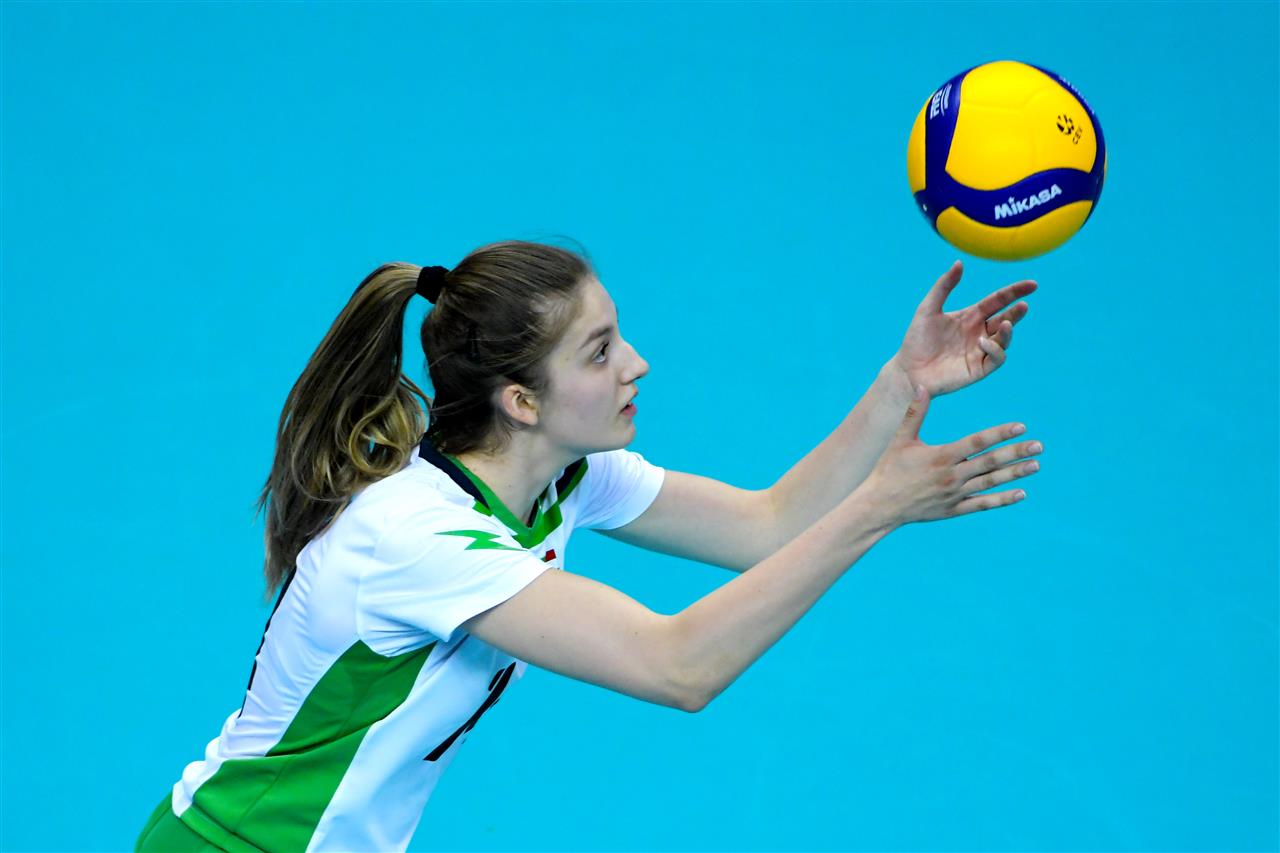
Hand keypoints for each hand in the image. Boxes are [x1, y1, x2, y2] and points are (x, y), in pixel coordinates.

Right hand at [862, 386, 1042, 525]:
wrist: (880, 506)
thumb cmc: (888, 470)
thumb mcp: (900, 439)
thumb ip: (915, 413)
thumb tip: (921, 385)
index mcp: (942, 456)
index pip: (977, 442)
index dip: (1000, 433)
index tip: (1021, 426)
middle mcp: (952, 476)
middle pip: (990, 462)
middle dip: (1016, 453)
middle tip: (1039, 445)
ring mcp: (955, 495)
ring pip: (991, 483)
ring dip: (1015, 474)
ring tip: (1035, 465)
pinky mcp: (953, 510)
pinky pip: (982, 504)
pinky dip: (1002, 500)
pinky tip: (1021, 494)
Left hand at [890, 260, 1035, 396]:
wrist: (908, 370)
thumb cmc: (916, 339)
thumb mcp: (928, 308)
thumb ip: (944, 286)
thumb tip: (960, 262)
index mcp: (971, 316)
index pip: (998, 301)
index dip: (1014, 292)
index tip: (1032, 284)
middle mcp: (979, 332)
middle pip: (1006, 319)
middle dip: (1017, 312)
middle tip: (1023, 305)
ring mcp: (980, 351)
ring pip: (1005, 339)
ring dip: (1008, 331)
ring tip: (1006, 323)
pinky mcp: (979, 368)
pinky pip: (996, 358)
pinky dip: (995, 349)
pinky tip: (983, 342)